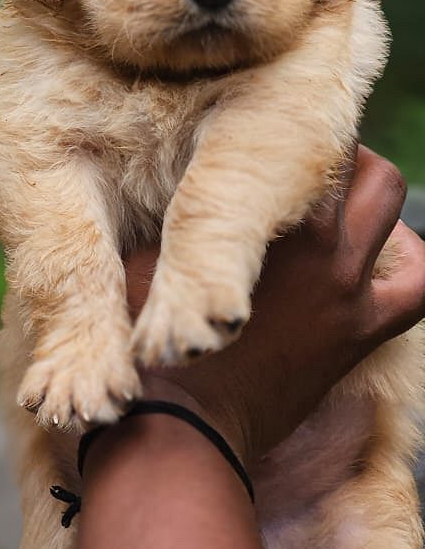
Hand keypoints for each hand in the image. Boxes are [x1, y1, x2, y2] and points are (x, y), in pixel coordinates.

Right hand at [124, 147, 424, 465]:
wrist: (182, 428)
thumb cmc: (154, 347)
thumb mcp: (149, 266)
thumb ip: (176, 220)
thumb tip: (179, 176)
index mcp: (256, 218)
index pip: (282, 138)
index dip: (276, 121)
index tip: (264, 120)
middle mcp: (314, 241)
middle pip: (346, 156)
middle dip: (329, 144)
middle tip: (301, 152)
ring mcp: (346, 286)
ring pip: (386, 199)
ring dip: (367, 186)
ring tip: (342, 189)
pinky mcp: (360, 330)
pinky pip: (418, 287)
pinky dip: (414, 261)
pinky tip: (393, 253)